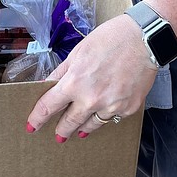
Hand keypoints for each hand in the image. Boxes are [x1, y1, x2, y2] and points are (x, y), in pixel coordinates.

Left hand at [25, 13, 157, 141]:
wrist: (145, 39)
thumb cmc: (111, 39)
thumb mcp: (79, 51)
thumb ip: (62, 71)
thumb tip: (48, 85)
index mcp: (75, 82)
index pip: (49, 106)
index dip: (38, 118)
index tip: (32, 125)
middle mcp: (91, 99)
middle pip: (70, 123)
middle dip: (62, 130)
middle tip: (58, 136)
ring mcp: (111, 107)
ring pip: (92, 125)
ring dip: (83, 127)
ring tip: (79, 130)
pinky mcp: (128, 109)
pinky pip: (112, 117)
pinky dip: (107, 114)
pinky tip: (105, 111)